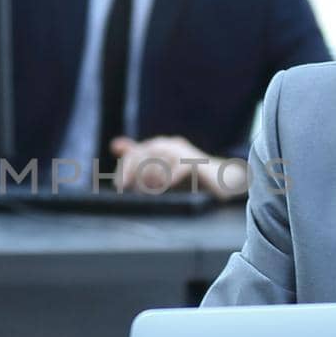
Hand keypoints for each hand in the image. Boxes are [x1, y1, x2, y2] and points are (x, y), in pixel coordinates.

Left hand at [110, 135, 247, 198]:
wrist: (221, 180)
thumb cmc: (187, 175)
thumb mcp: (160, 168)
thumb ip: (139, 157)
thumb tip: (114, 144)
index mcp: (161, 146)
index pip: (137, 153)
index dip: (126, 168)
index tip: (119, 185)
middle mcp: (172, 145)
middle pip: (147, 154)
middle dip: (135, 172)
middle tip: (128, 189)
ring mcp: (186, 153)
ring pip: (162, 160)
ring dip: (151, 177)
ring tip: (146, 192)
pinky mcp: (199, 164)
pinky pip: (181, 167)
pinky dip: (171, 178)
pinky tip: (164, 188)